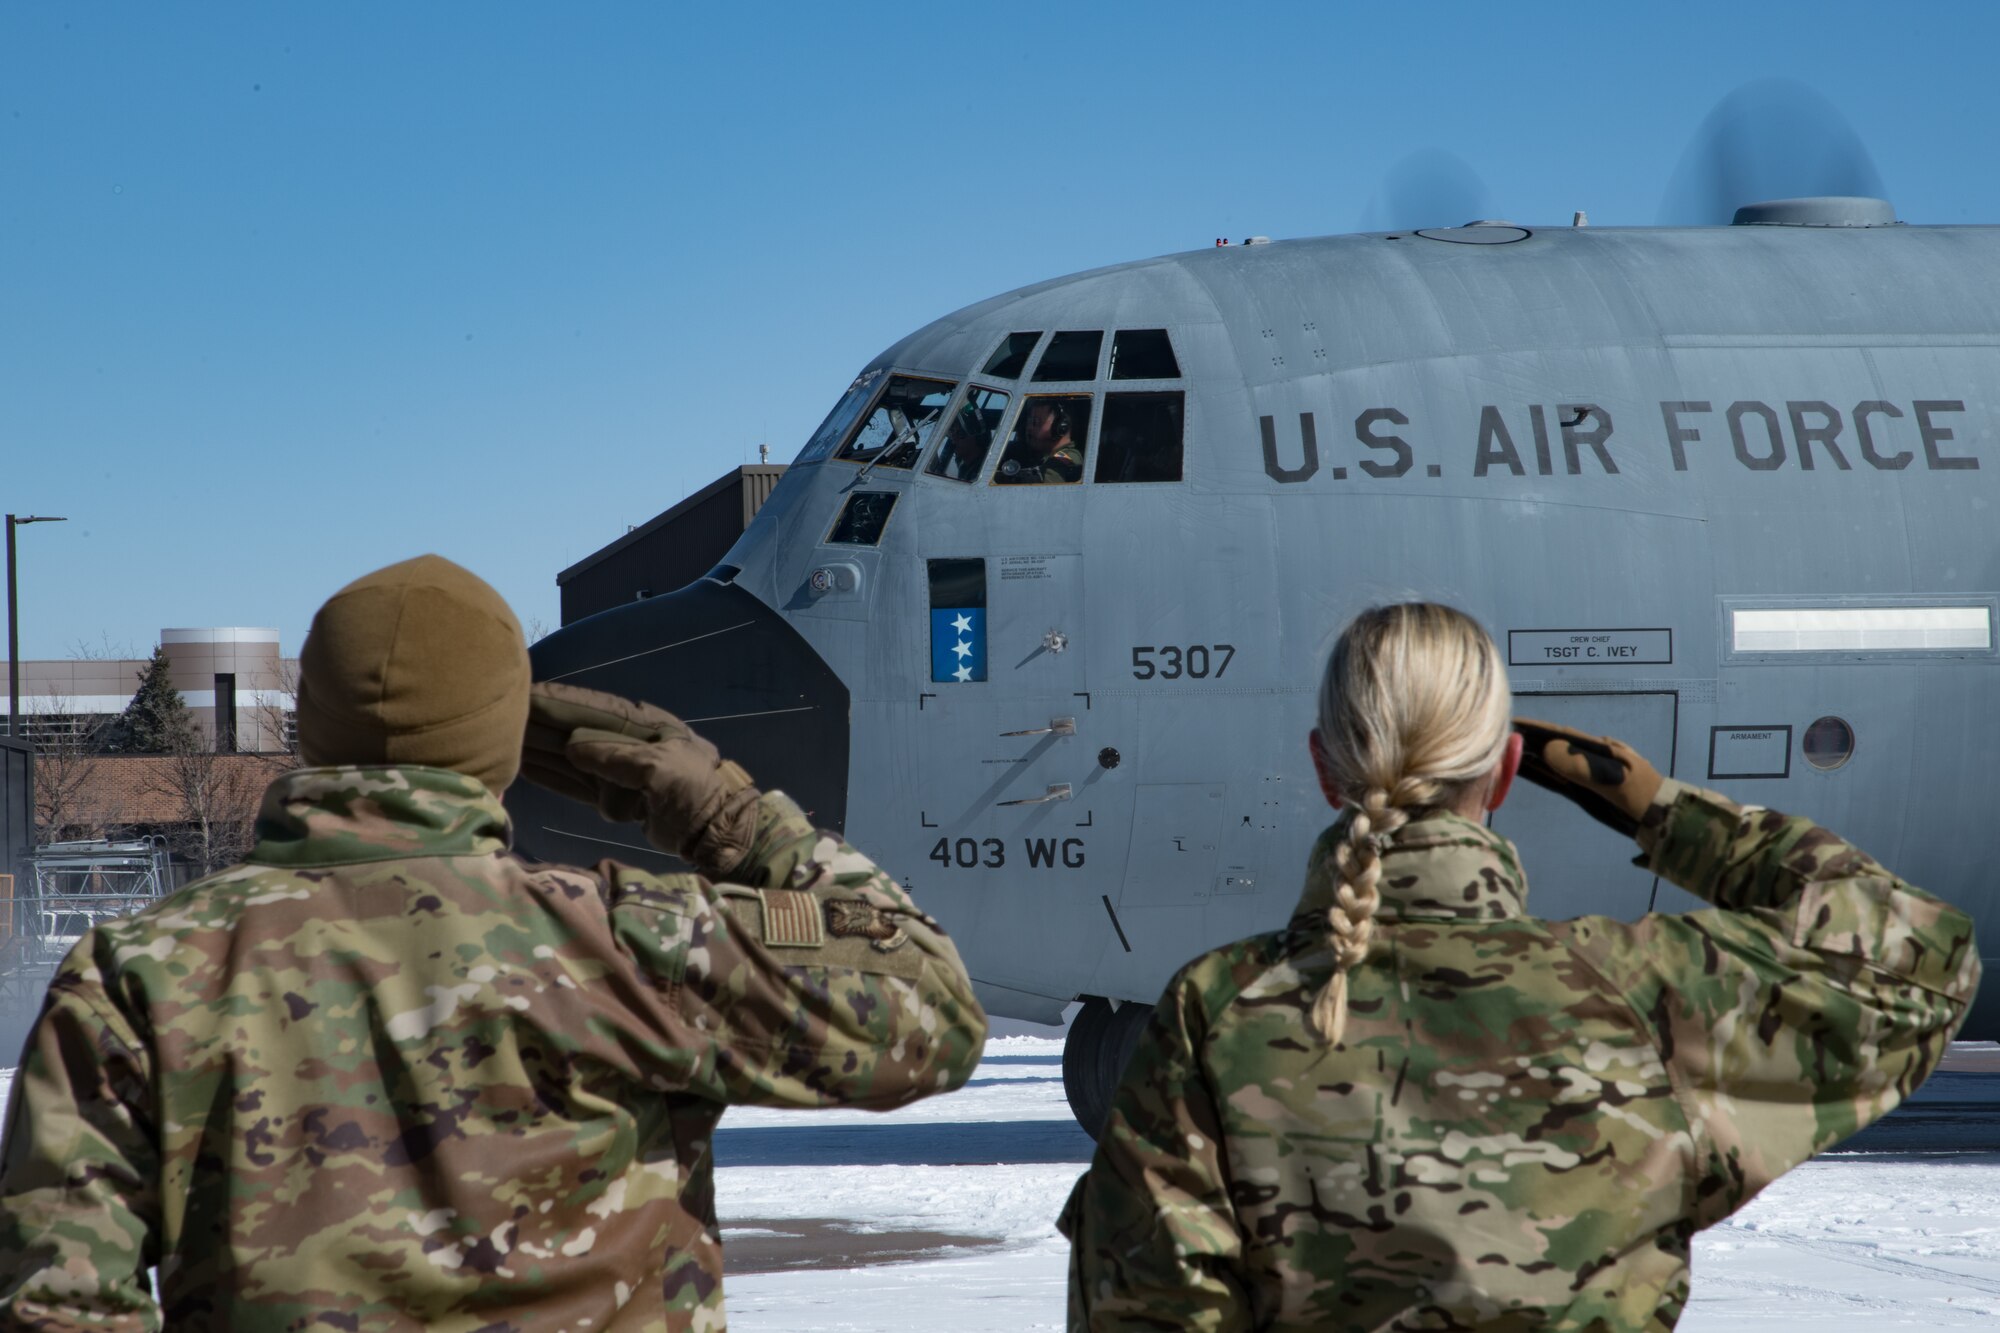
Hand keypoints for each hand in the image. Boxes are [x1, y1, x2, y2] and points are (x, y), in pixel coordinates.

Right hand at [523, 681, 759, 873]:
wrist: (715, 830)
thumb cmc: (695, 791)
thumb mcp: (659, 769)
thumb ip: (615, 757)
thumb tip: (572, 747)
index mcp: (643, 725)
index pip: (591, 708)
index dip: (559, 702)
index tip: (527, 693)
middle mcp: (626, 742)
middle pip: (574, 730)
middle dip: (541, 724)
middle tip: (502, 714)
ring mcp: (618, 770)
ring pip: (569, 757)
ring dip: (540, 750)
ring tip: (504, 740)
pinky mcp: (613, 796)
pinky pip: (575, 783)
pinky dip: (552, 776)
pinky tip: (527, 768)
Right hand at [1511, 718, 1664, 838]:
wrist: (1665, 819)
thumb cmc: (1642, 796)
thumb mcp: (1613, 781)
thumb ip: (1581, 766)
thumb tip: (1546, 750)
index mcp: (1601, 749)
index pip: (1562, 734)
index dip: (1537, 729)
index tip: (1513, 723)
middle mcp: (1595, 756)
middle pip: (1557, 745)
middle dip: (1531, 739)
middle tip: (1501, 736)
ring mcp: (1593, 773)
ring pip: (1557, 760)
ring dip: (1535, 755)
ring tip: (1509, 751)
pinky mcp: (1592, 790)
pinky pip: (1562, 777)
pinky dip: (1545, 772)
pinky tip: (1532, 770)